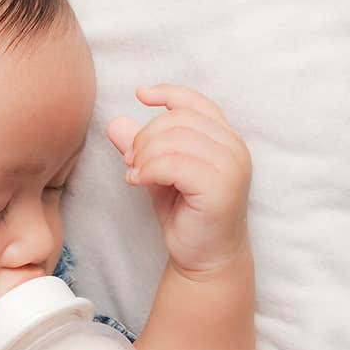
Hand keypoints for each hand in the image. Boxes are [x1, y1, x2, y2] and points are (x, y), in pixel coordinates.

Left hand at [106, 84, 251, 277]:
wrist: (204, 256)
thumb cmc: (186, 212)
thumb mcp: (158, 172)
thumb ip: (142, 147)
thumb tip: (115, 122)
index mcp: (224, 138)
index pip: (196, 102)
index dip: (168, 93)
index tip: (140, 94)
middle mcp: (234, 147)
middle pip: (178, 119)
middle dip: (144, 136)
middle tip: (129, 160)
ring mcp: (231, 166)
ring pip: (174, 140)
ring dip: (144, 155)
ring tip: (133, 174)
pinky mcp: (220, 187)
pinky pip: (174, 164)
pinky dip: (148, 170)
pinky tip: (137, 182)